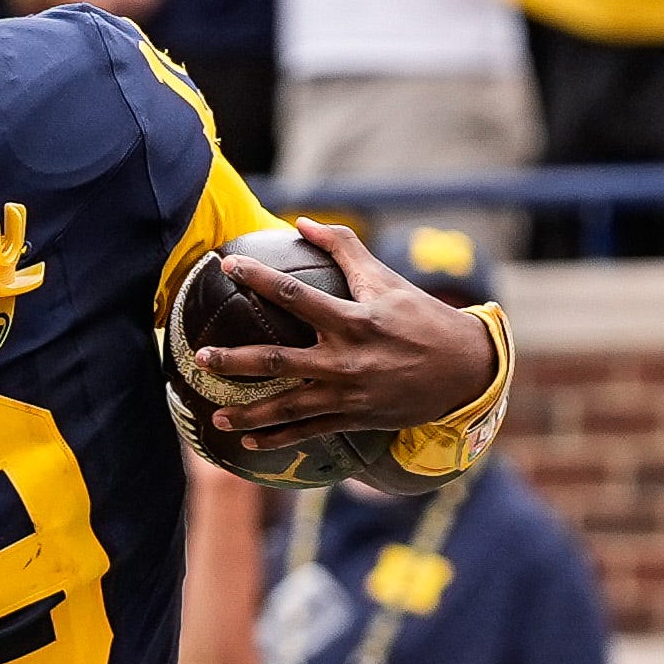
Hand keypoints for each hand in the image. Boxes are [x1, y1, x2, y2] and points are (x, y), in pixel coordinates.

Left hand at [194, 218, 498, 452]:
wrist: (464, 370)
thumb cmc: (421, 318)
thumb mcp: (385, 280)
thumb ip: (343, 248)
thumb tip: (301, 222)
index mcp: (353, 320)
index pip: (294, 296)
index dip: (258, 278)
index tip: (227, 266)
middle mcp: (346, 359)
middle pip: (277, 361)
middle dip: (234, 360)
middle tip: (200, 357)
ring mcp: (348, 394)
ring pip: (287, 408)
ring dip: (247, 414)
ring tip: (214, 416)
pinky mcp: (354, 418)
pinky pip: (307, 432)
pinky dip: (276, 439)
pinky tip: (246, 442)